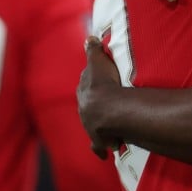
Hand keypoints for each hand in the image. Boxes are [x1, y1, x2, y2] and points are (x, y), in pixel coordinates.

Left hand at [77, 36, 122, 158]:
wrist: (107, 110)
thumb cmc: (104, 84)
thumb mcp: (98, 62)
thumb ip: (93, 50)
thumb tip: (88, 37)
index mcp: (83, 92)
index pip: (85, 85)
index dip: (93, 82)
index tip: (99, 81)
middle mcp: (84, 110)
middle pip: (88, 106)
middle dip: (94, 105)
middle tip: (105, 102)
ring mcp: (91, 126)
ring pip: (92, 125)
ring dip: (98, 125)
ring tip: (107, 125)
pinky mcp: (100, 140)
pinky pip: (99, 146)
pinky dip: (100, 149)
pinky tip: (103, 154)